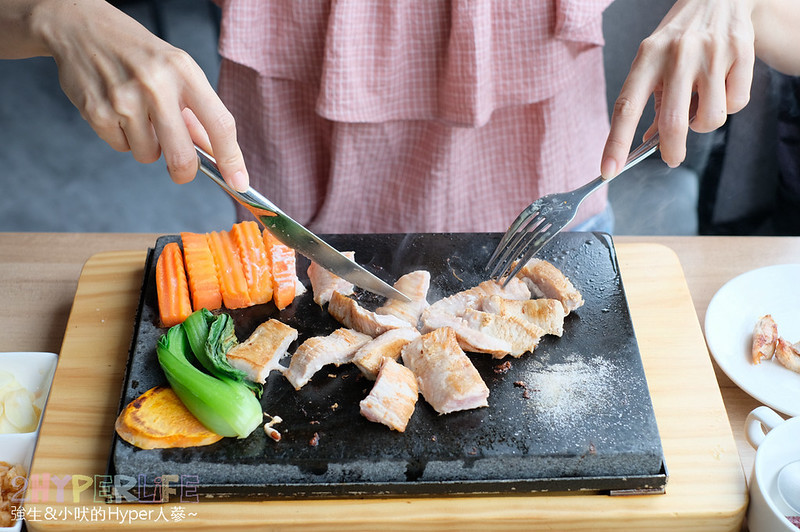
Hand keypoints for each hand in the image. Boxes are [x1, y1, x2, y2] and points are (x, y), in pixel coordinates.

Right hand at [37, 0, 248, 190]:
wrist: (82, 28)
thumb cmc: (139, 53)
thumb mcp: (177, 71)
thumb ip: (197, 112)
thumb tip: (214, 154)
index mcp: (184, 72)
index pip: (219, 124)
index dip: (232, 159)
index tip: (239, 182)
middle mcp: (156, 85)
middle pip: (182, 156)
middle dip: (184, 171)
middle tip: (182, 170)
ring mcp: (124, 100)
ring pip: (149, 155)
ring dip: (148, 146)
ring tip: (138, 115)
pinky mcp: (97, 112)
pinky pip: (121, 148)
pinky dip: (122, 138)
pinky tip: (117, 111)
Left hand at [601, 0, 755, 178]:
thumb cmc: (679, 39)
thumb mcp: (654, 62)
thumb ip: (649, 100)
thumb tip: (645, 141)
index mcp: (647, 58)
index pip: (626, 107)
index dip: (616, 143)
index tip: (608, 170)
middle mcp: (677, 55)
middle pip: (672, 122)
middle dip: (671, 150)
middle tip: (671, 157)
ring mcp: (711, 53)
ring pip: (710, 118)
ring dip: (704, 124)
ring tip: (700, 105)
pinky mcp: (741, 53)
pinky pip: (736, 103)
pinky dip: (729, 105)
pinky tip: (723, 86)